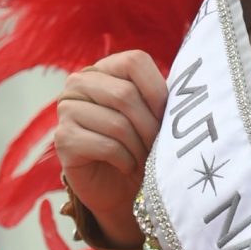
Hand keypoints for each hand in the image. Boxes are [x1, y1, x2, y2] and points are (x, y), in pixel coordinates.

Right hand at [54, 50, 168, 245]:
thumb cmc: (141, 145)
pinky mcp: (63, 139)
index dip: (157, 90)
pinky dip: (125, 160)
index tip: (168, 115)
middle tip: (158, 145)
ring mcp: (66, 110)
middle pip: (125, 94)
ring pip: (117, 123)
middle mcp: (79, 83)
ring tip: (145, 158)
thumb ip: (162, 95)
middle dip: (150, 125)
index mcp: (104, 68)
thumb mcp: (154, 114)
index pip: (134, 61)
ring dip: (140, 146)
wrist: (120, 187)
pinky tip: (127, 165)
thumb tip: (187, 88)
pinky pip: (106, 145)